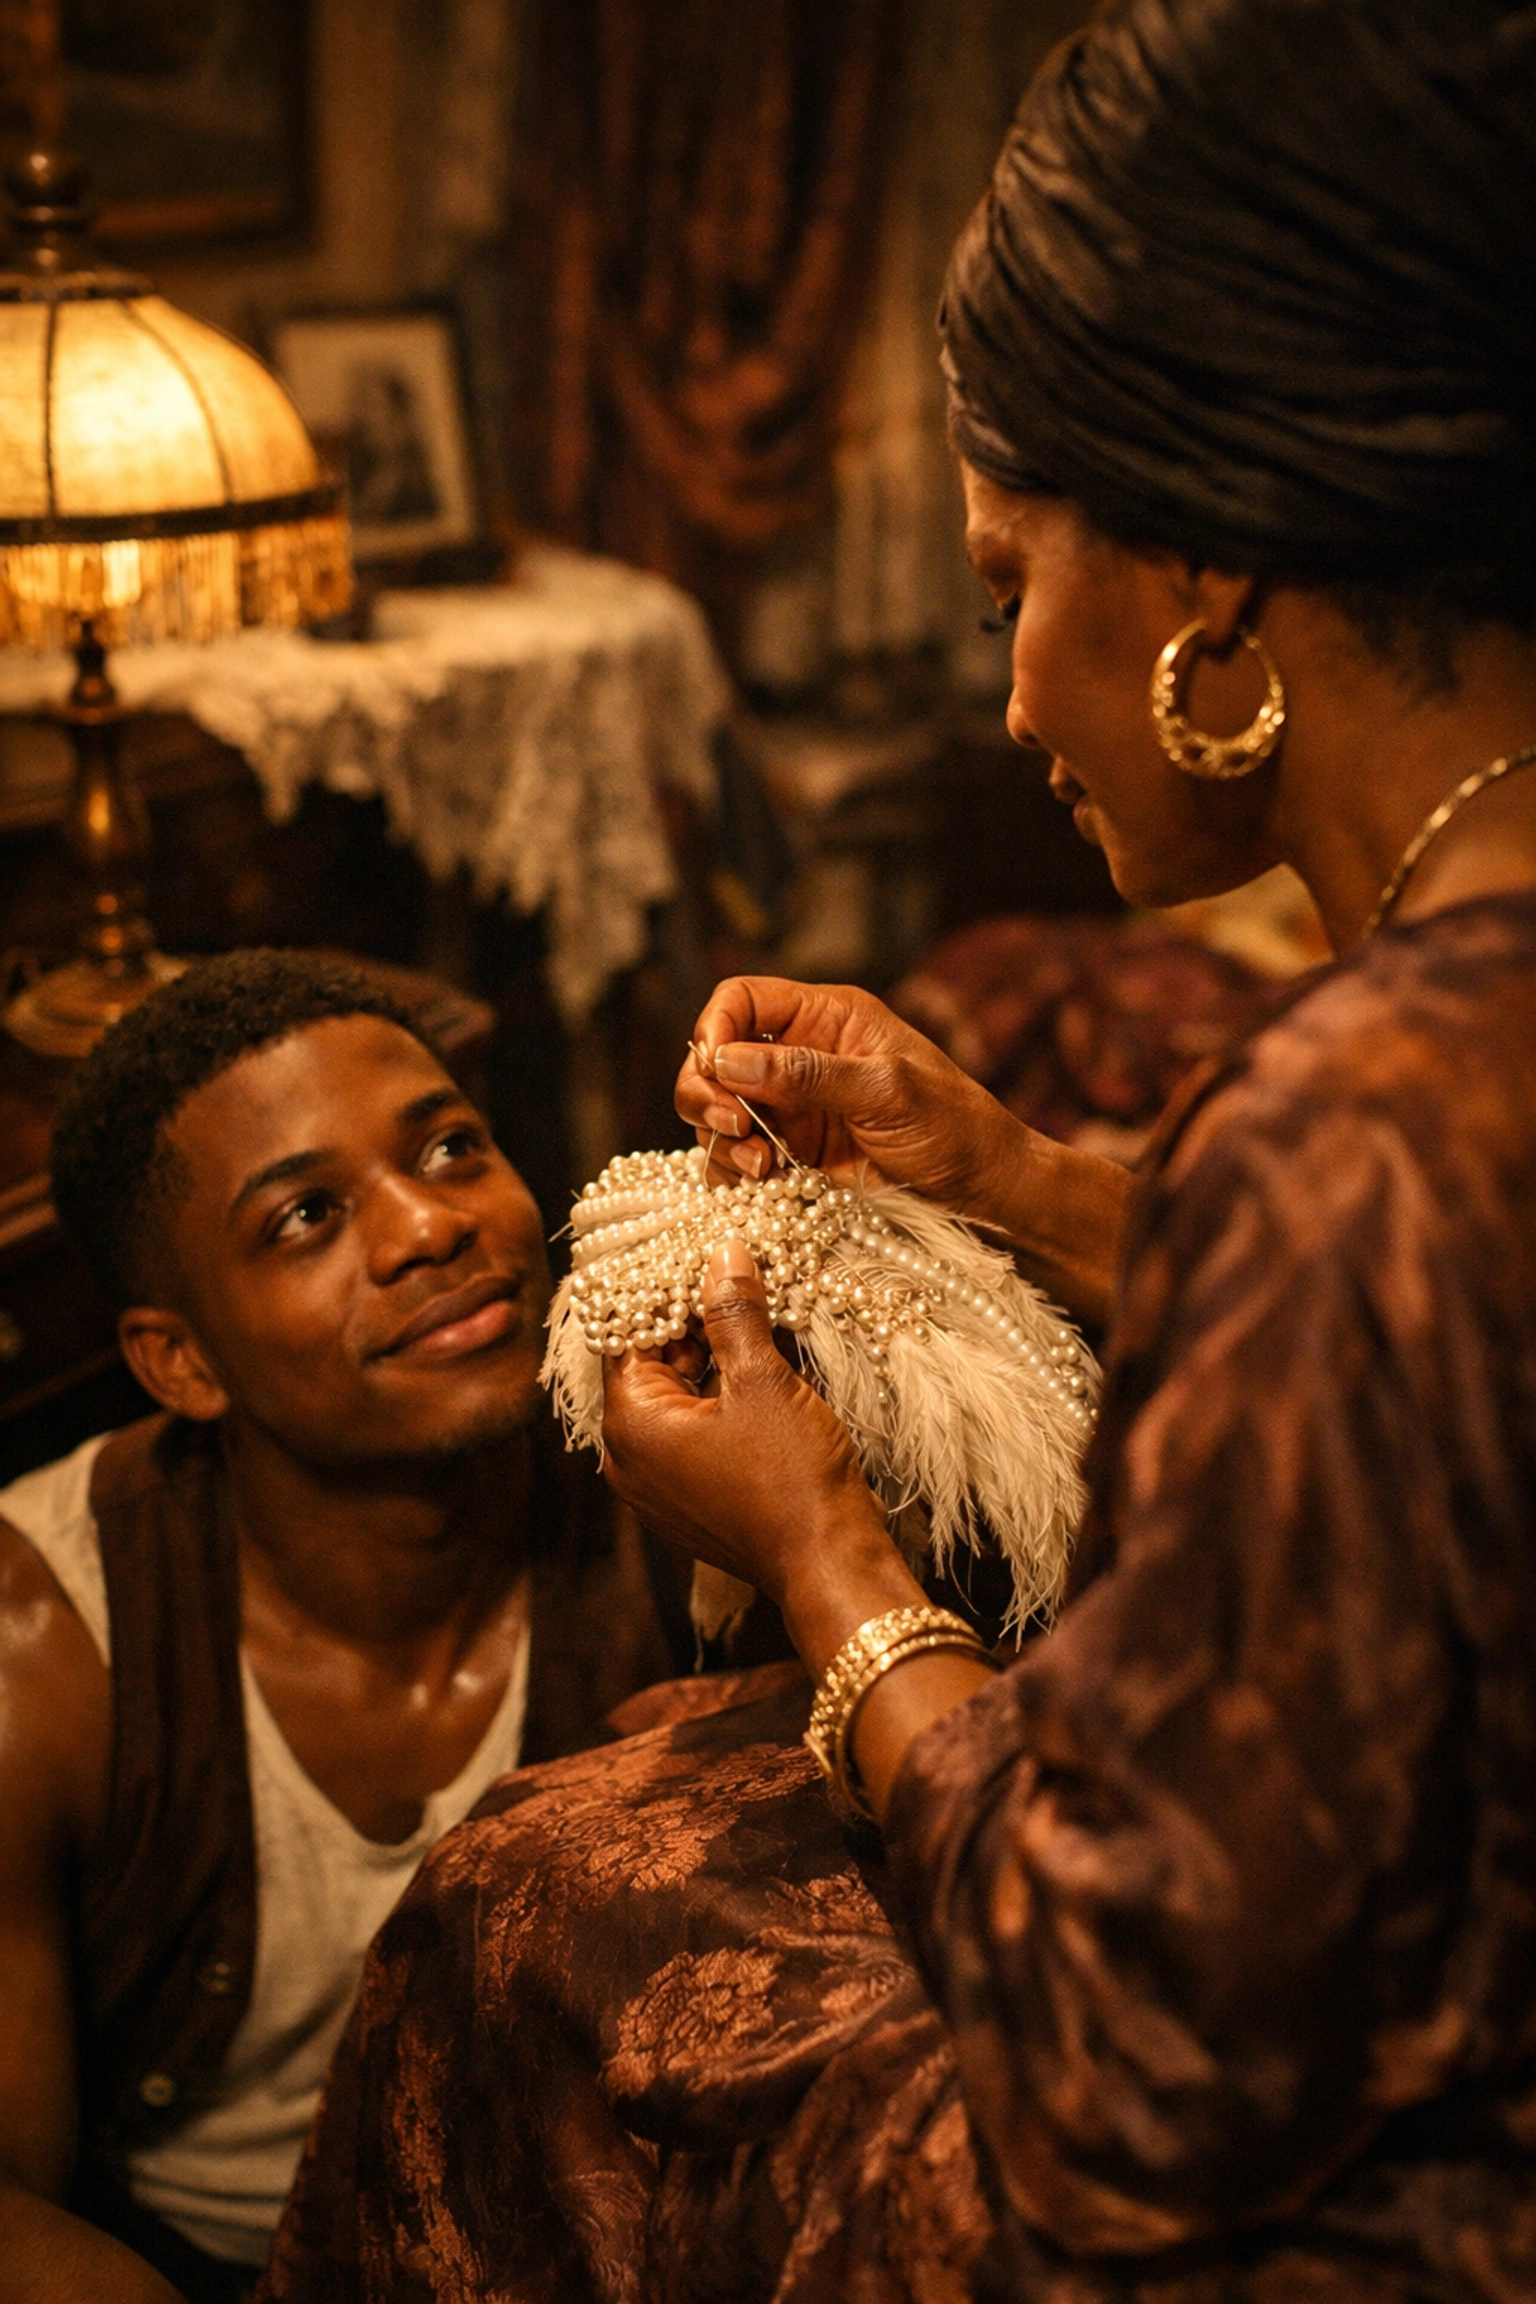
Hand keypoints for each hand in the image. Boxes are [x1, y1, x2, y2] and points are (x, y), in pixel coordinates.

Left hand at [603, 1241, 995, 1819]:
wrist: (827, 1565)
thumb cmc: (792, 1476)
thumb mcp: (763, 1380)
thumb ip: (733, 1312)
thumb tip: (722, 1253)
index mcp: (631, 1424)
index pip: (625, 1334)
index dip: (661, 1291)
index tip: (699, 1259)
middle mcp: (626, 1459)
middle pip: (647, 1366)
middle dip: (690, 1324)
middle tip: (735, 1281)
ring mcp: (654, 1488)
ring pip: (670, 1400)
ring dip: (707, 1361)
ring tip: (754, 1320)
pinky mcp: (685, 1504)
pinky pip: (686, 1436)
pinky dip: (713, 1401)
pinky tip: (757, 1373)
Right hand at [680, 976, 1013, 1216]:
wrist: (982, 1187)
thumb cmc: (953, 1125)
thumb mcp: (887, 1091)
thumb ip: (808, 1074)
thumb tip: (728, 1059)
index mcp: (826, 1017)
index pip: (742, 1000)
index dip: (715, 1028)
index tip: (714, 1067)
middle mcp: (799, 1056)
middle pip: (714, 1058)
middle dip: (707, 1091)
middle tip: (735, 1126)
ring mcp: (791, 1107)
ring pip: (716, 1110)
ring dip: (720, 1138)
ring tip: (759, 1165)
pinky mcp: (791, 1154)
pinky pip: (735, 1158)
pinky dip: (732, 1172)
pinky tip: (762, 1184)